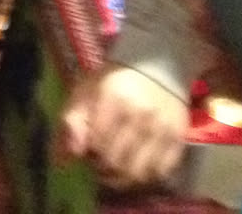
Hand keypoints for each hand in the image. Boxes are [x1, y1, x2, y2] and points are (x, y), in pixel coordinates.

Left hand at [60, 65, 188, 189]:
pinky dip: (145, 176)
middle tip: (101, 160)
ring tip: (117, 166)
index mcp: (113, 98)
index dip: (89, 153)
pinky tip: (137, 164)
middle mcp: (141, 114)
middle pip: (116, 163)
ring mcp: (163, 128)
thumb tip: (62, 161)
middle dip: (103, 167)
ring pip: (137, 174)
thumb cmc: (114, 79)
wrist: (157, 63)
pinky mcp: (179, 138)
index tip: (88, 148)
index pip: (96, 145)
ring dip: (123, 177)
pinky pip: (159, 173)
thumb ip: (70, 122)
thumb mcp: (85, 90)